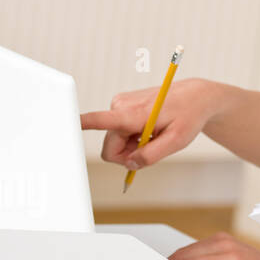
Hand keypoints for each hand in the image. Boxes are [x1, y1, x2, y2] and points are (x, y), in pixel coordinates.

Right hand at [81, 78, 219, 169]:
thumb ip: (152, 155)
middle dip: (129, 154)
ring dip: (134, 144)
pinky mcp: (121, 105)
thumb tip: (130, 164)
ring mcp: (120, 104)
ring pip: (116, 142)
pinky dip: (134, 136)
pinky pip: (119, 133)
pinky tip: (150, 128)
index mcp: (134, 114)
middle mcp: (121, 106)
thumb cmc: (189, 116)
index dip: (82, 124)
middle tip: (153, 145)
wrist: (196, 96)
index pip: (101, 120)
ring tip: (154, 133)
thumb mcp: (178, 141)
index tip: (64, 123)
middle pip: (110, 148)